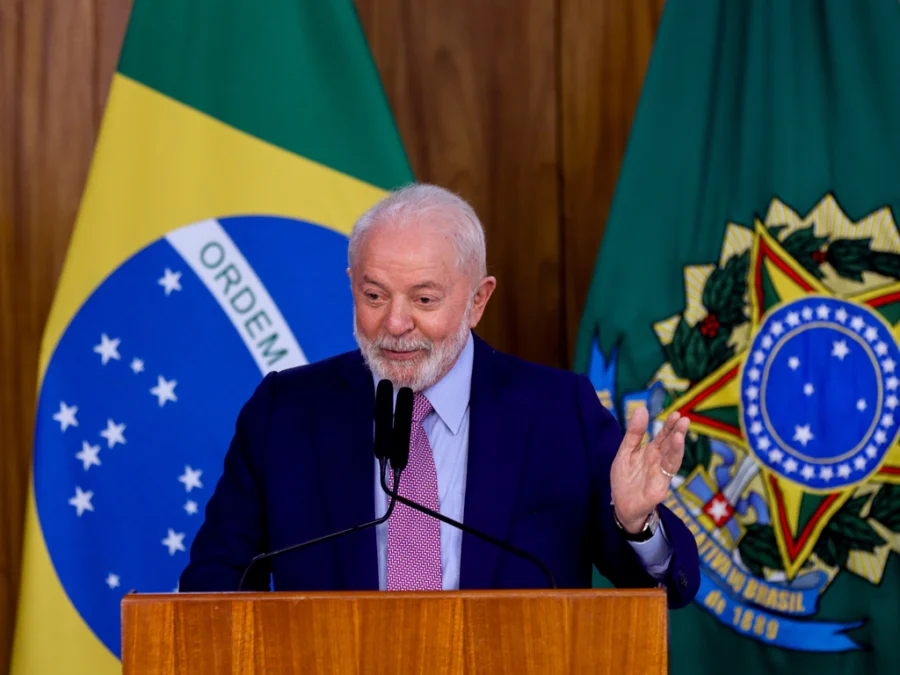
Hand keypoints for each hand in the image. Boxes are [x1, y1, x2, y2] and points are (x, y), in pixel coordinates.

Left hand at [610, 406, 688, 532]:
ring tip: (680, 434)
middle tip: (684, 419)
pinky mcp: (660, 487)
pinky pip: (667, 474)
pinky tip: (672, 458)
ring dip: (677, 447)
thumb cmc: (625, 479)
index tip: (677, 414)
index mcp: (651, 452)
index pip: (663, 436)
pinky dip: (670, 464)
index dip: (670, 426)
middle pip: (671, 445)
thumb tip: (642, 408)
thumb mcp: (625, 452)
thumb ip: (634, 433)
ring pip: (672, 458)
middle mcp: (659, 461)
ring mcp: (661, 474)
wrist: (621, 505)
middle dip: (677, 432)